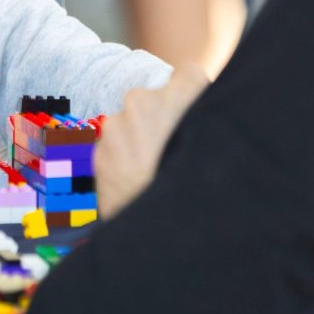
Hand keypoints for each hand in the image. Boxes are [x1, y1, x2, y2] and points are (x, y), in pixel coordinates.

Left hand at [95, 64, 210, 219]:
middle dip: (163, 120)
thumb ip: (209, 127)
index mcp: (176, 100)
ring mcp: (116, 127)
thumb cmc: (190, 196)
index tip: (197, 112)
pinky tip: (139, 184)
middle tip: (176, 153)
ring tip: (157, 174)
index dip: (195, 94)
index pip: (190, 74)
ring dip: (142, 142)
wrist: (151, 238)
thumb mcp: (215, 156)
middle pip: (156, 100)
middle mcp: (142, 103)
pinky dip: (126, 160)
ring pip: (133, 125)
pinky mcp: (98, 152)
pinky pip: (116, 147)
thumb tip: (210, 117)